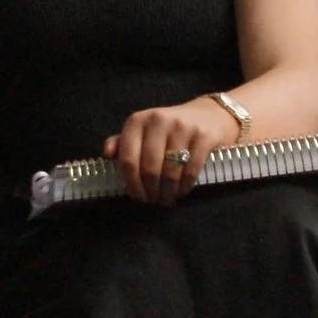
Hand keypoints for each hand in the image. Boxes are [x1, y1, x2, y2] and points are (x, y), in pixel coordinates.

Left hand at [103, 97, 241, 206]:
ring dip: (167, 192)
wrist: (210, 115)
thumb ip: (123, 143)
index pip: (127, 159)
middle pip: (148, 168)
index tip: (137, 197)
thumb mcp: (144, 131)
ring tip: (167, 199)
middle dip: (150, 191)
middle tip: (153, 201)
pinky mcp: (203, 135)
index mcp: (138, 120)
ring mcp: (182, 127)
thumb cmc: (170, 129)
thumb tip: (107, 153)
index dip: (131, 184)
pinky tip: (181, 192)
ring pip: (169, 172)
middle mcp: (158, 120)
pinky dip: (184, 187)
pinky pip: (190, 170)